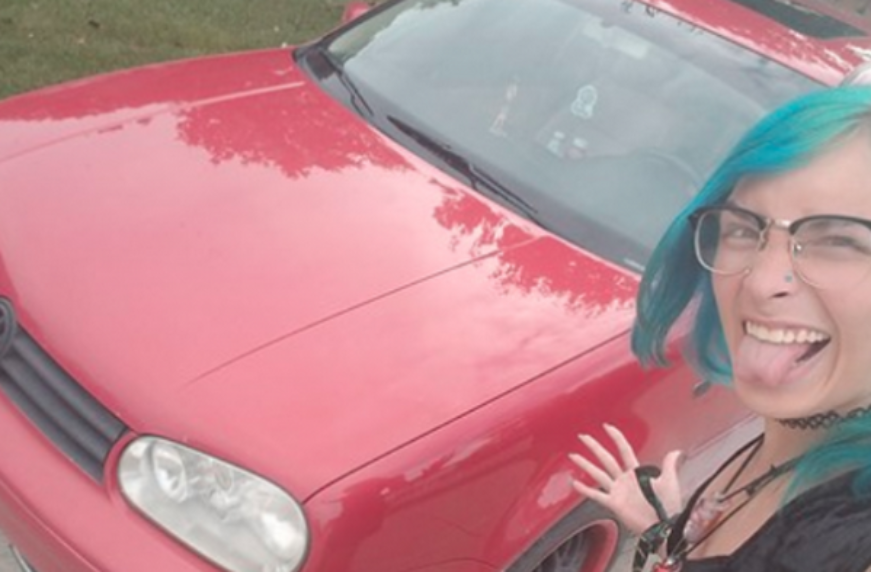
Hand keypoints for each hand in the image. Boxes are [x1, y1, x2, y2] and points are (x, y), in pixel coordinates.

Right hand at [568, 424, 682, 534]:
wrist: (665, 526)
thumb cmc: (668, 506)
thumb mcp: (670, 481)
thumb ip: (670, 464)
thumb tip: (677, 451)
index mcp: (636, 473)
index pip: (624, 450)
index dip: (616, 438)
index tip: (607, 427)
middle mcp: (624, 480)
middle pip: (606, 459)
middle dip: (594, 447)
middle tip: (583, 436)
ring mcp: (618, 491)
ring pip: (598, 474)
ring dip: (585, 465)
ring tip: (573, 456)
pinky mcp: (614, 504)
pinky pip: (597, 495)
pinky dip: (585, 490)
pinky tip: (574, 484)